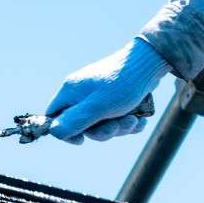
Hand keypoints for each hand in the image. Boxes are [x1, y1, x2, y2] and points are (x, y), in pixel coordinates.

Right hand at [28, 39, 169, 144]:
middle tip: (118, 126)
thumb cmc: (122, 84)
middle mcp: (82, 93)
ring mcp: (99, 95)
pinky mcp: (115, 97)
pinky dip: (128, 121)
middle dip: (103, 131)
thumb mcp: (96, 107)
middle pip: (83, 125)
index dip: (66, 132)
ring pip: (102, 123)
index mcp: (71, 92)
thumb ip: (74, 121)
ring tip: (134, 119)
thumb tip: (53, 132)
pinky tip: (140, 119)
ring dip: (120, 127)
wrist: (150, 63)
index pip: (54, 117)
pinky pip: (116, 118)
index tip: (83, 139)